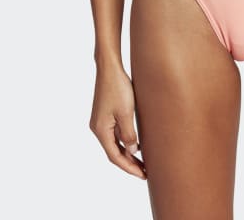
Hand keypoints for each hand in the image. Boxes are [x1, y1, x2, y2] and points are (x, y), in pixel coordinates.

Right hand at [89, 62, 146, 179]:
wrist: (109, 67)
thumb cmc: (118, 87)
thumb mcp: (126, 112)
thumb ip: (128, 134)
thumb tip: (132, 151)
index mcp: (100, 130)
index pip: (115, 156)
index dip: (129, 168)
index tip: (143, 175)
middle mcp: (98, 128)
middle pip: (114, 152)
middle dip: (129, 163)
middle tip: (145, 173)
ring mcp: (101, 121)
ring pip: (115, 143)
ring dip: (128, 153)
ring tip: (143, 162)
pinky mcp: (105, 114)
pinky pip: (115, 133)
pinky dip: (125, 141)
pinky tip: (136, 144)